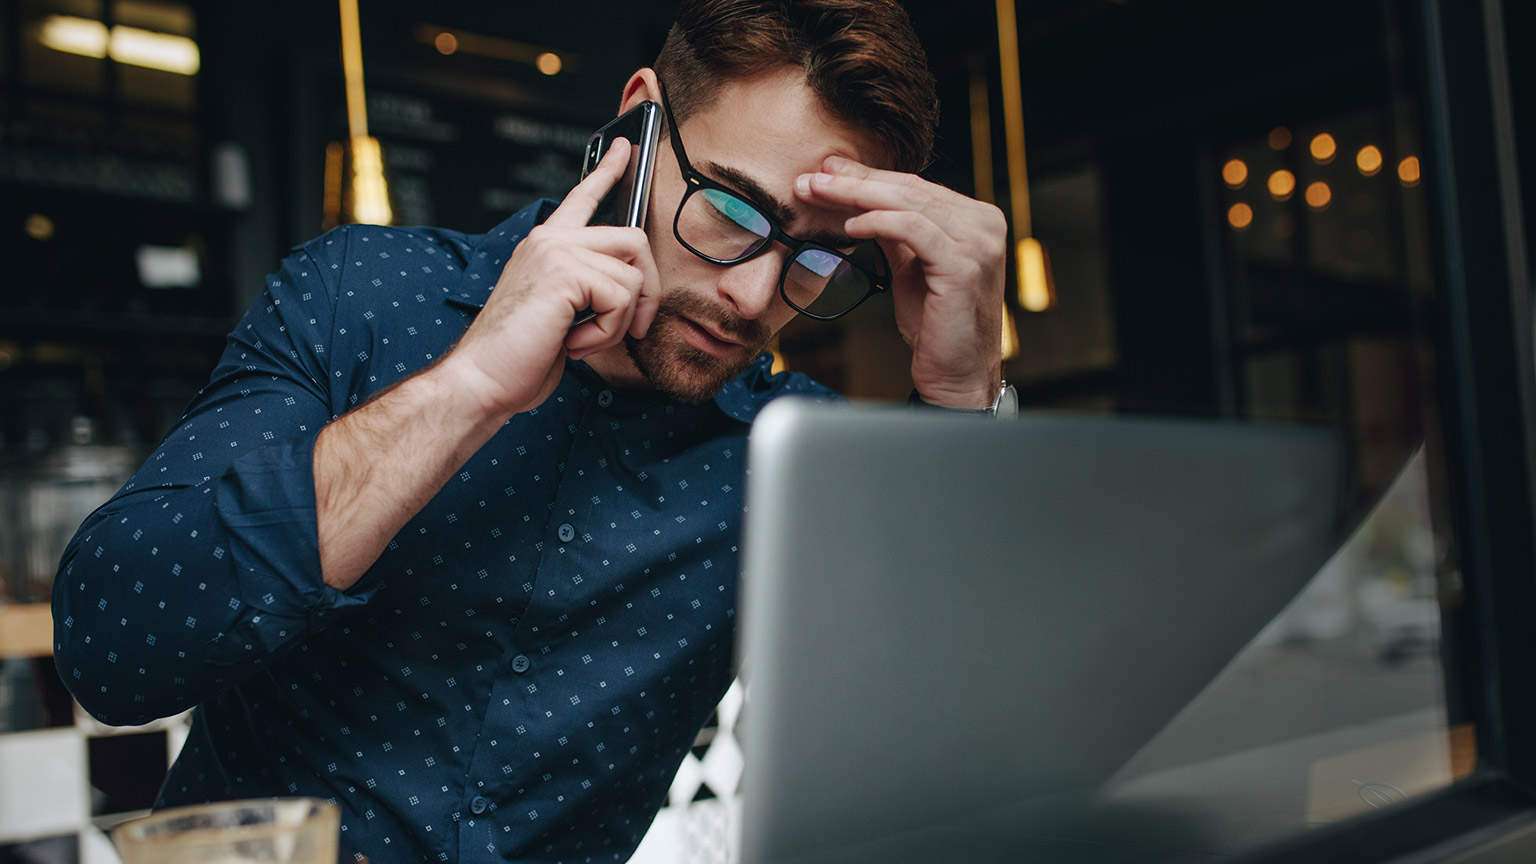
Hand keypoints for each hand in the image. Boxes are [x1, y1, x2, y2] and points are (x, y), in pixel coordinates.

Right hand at [440, 139, 661, 417]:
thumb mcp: (561, 314)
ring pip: (633, 278)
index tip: (624, 146)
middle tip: (633, 327)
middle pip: (634, 239)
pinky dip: (607, 333)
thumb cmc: (519, 356)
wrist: (483, 380)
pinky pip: (621, 299)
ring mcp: (556, 251)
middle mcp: (551, 240)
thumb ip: (588, 290)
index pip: (582, 198)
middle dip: (648, 291)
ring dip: (618, 324)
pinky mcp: (565, 271)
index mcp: (546, 246)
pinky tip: (572, 343)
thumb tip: (633, 290)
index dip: (608, 171)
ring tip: (580, 340)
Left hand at [794, 156, 1006, 407]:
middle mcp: (985, 224)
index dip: (868, 177)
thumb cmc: (936, 327)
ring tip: (820, 194)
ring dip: (857, 195)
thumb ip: (894, 233)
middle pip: (910, 189)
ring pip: (909, 203)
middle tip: (814, 177)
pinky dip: (878, 222)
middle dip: (855, 181)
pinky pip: (913, 230)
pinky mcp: (964, 265)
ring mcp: (979, 243)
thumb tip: (857, 199)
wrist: (957, 376)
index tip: (827, 173)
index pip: (915, 187)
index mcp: (976, 219)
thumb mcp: (911, 268)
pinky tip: (850, 226)